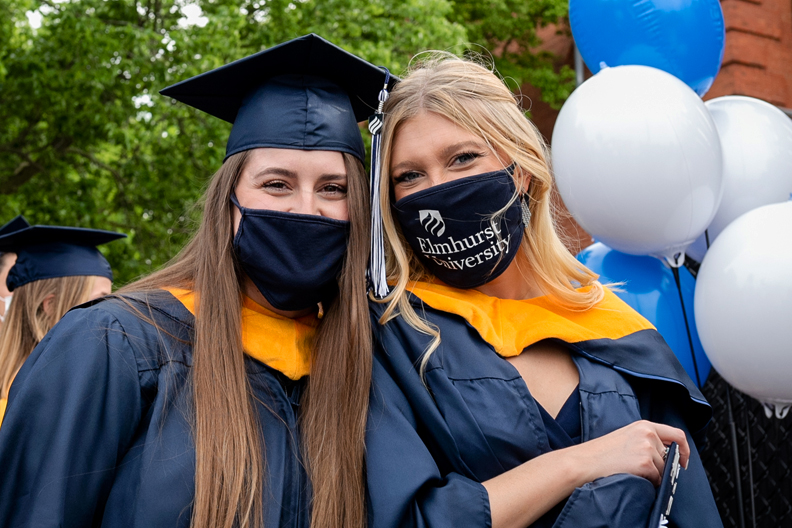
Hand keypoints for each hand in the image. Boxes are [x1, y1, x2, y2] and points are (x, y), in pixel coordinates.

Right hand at [570, 420, 689, 486]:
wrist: (585, 462)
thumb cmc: (601, 452)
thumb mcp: (627, 436)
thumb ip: (647, 440)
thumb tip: (666, 455)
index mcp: (644, 425)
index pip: (677, 435)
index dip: (685, 450)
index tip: (683, 461)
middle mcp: (648, 434)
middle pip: (670, 456)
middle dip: (662, 467)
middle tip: (646, 472)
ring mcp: (648, 448)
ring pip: (663, 468)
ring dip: (653, 475)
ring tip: (633, 471)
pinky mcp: (645, 464)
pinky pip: (657, 478)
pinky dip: (649, 482)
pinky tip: (633, 476)